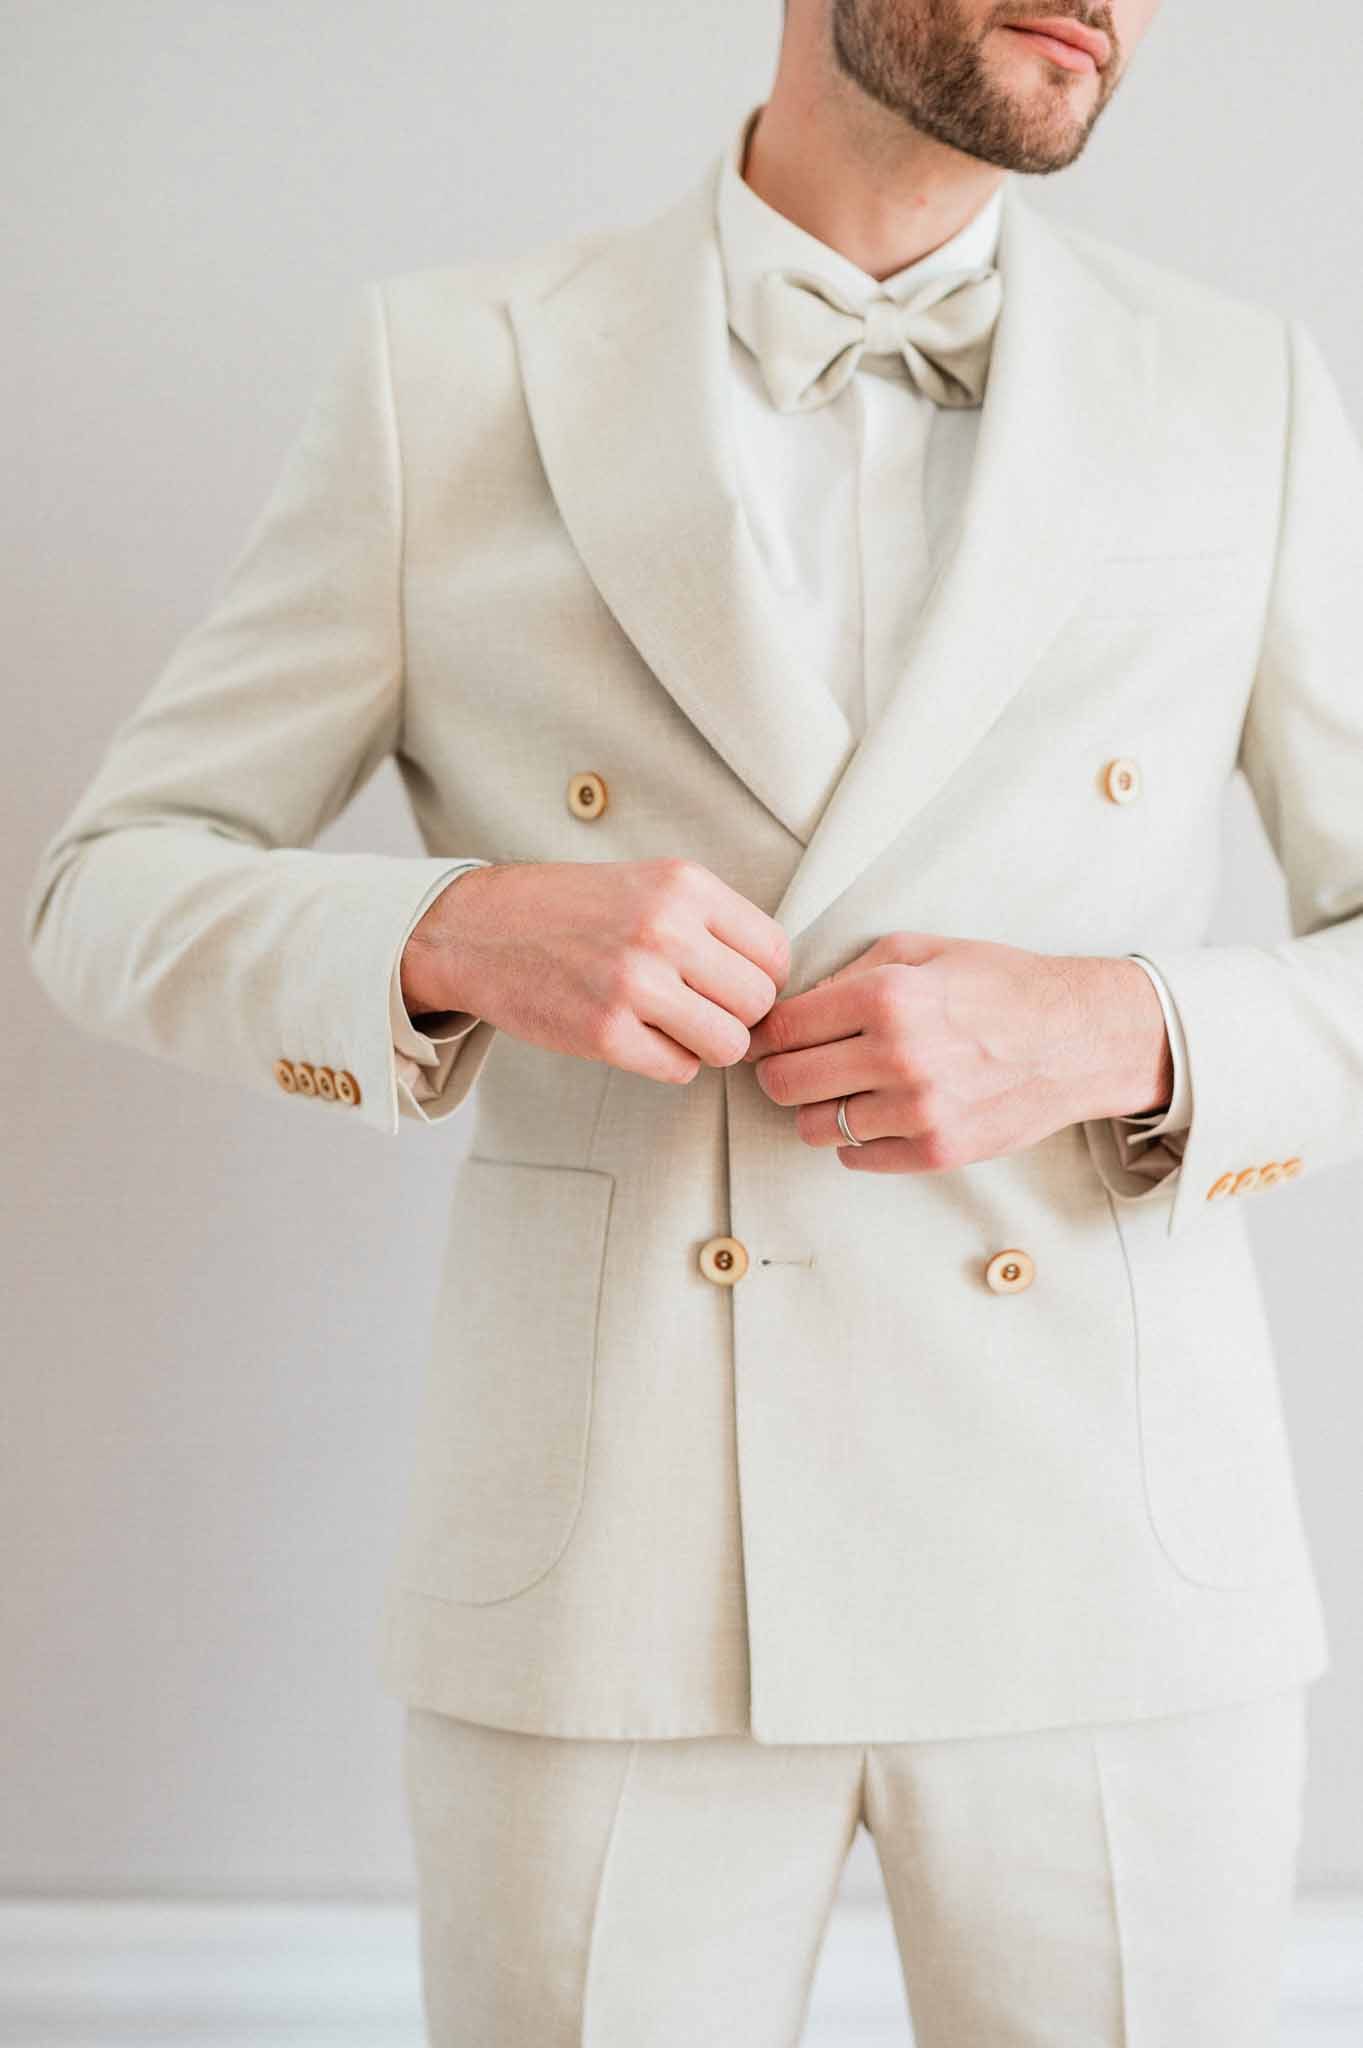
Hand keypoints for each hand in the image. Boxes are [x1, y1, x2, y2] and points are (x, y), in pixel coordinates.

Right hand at [399, 857, 789, 1083]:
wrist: (481, 929)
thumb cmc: (573, 910)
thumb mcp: (651, 884)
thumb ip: (712, 922)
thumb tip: (776, 981)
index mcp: (685, 886)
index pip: (775, 953)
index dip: (761, 978)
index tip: (731, 984)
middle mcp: (665, 930)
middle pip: (759, 1002)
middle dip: (737, 1016)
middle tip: (700, 1009)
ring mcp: (635, 984)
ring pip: (728, 1044)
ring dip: (707, 1045)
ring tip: (674, 1026)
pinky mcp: (606, 1034)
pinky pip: (681, 1070)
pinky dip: (669, 1062)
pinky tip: (639, 1037)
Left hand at [741, 932, 1171, 1171]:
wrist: (1078, 1037)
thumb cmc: (998, 985)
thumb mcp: (920, 951)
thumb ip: (846, 975)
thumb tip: (788, 1011)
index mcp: (888, 996)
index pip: (782, 1029)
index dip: (764, 1035)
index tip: (766, 1038)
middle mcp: (899, 1056)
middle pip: (783, 1084)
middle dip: (780, 1073)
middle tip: (797, 1065)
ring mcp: (919, 1110)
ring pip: (813, 1128)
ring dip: (819, 1110)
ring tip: (845, 1090)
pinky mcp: (938, 1151)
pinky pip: (855, 1158)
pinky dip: (856, 1140)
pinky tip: (879, 1114)